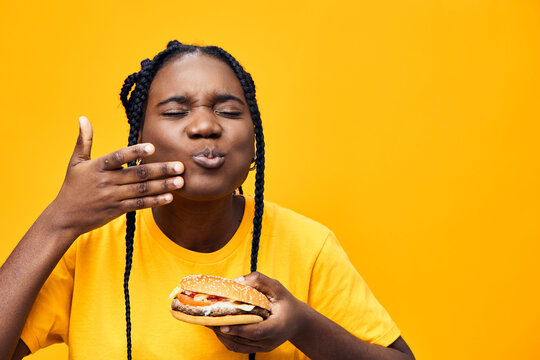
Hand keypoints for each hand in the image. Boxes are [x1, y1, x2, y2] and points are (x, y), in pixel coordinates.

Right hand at [50, 116, 183, 236]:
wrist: (65, 217)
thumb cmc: (72, 187)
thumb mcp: (75, 162)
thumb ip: (84, 140)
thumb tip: (83, 117)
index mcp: (98, 167)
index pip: (119, 157)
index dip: (135, 152)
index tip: (152, 148)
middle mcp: (107, 182)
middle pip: (137, 174)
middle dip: (160, 170)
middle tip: (180, 165)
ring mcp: (113, 197)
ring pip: (142, 190)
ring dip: (163, 186)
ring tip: (180, 181)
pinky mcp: (117, 210)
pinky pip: (139, 205)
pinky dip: (155, 201)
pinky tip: (169, 197)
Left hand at [209, 272, 308, 353]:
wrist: (298, 321)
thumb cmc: (285, 302)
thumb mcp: (277, 288)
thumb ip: (259, 281)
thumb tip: (237, 282)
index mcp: (277, 326)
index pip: (256, 332)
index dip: (239, 329)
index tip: (222, 324)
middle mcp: (270, 341)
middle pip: (243, 340)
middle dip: (223, 330)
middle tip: (207, 319)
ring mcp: (264, 347)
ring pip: (237, 345)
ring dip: (222, 335)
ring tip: (209, 321)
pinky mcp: (258, 349)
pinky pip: (238, 347)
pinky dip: (226, 338)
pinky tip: (218, 326)